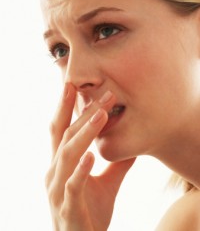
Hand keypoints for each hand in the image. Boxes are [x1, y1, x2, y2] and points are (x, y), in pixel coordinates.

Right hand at [45, 83, 134, 230]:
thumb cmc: (89, 213)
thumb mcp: (106, 183)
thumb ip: (116, 163)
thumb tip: (133, 145)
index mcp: (60, 165)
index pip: (61, 129)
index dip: (65, 107)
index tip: (74, 86)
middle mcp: (54, 172)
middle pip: (63, 135)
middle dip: (77, 111)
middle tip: (94, 91)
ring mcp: (58, 190)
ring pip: (67, 155)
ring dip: (83, 133)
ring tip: (101, 114)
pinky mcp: (68, 207)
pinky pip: (73, 186)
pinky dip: (81, 170)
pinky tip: (91, 156)